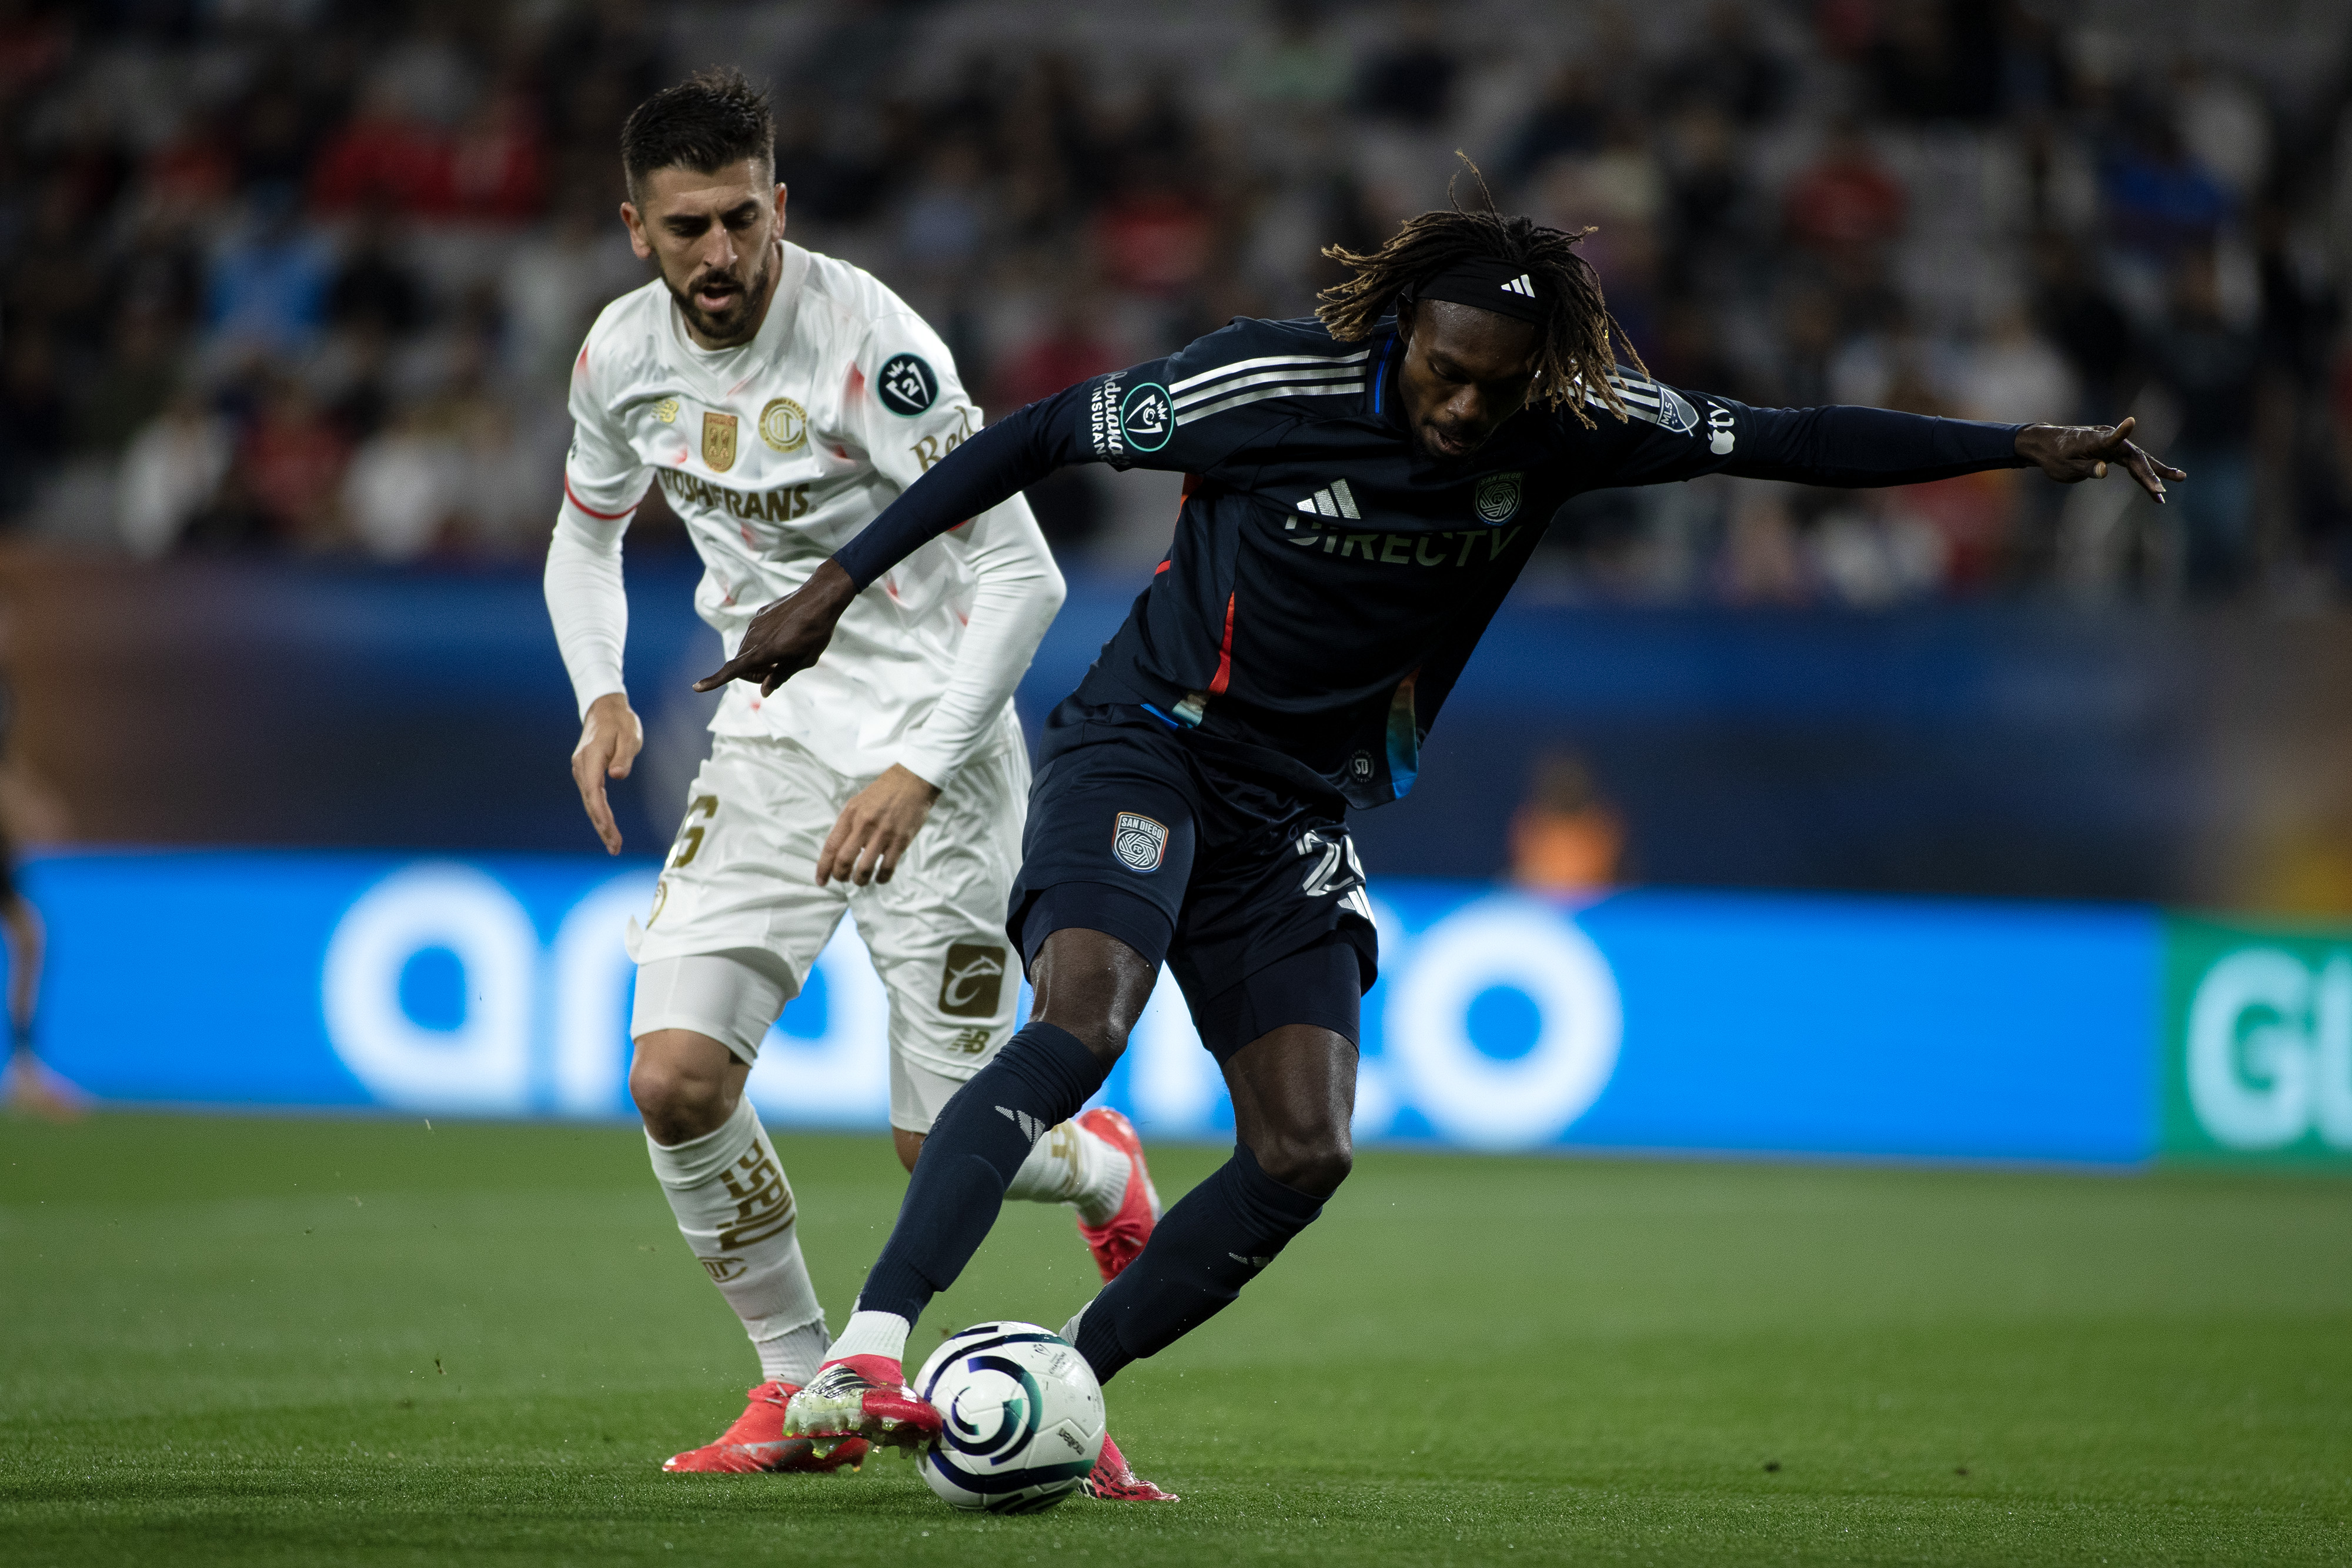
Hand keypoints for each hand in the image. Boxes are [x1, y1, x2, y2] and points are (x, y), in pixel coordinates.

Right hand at [571, 691, 642, 854]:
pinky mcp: (586, 772)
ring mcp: (581, 769)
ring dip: (600, 823)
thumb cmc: (620, 722)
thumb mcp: (629, 735)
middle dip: (602, 826)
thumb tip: (617, 776)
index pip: (594, 791)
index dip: (602, 814)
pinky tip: (606, 826)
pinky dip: (598, 812)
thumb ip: (624, 756)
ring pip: (590, 801)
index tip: (611, 832)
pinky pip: (591, 796)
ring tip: (613, 844)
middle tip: (615, 848)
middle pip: (591, 802)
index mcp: (591, 757)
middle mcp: (581, 765)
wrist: (605, 709)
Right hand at [695, 558, 856, 696]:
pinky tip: (784, 636)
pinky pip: (754, 635)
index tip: (696, 687)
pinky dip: (762, 643)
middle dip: (754, 674)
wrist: (821, 596)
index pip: (733, 669)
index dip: (714, 680)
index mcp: (765, 651)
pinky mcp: (760, 614)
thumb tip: (764, 693)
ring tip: (785, 653)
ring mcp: (756, 624)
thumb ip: (781, 675)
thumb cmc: (817, 631)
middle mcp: (755, 636)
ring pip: (746, 650)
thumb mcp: (805, 660)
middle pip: (741, 665)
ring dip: (758, 658)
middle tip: (776, 672)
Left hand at [816, 764, 941, 885]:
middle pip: (844, 860)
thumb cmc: (883, 791)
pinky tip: (879, 879)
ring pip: (865, 868)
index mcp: (850, 814)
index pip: (831, 846)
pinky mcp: (901, 840)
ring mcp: (883, 833)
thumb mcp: (858, 802)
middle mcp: (864, 824)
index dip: (823, 867)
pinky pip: (887, 867)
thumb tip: (840, 848)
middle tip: (842, 880)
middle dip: (840, 876)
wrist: (912, 781)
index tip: (821, 880)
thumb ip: (848, 823)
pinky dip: (881, 878)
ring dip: (860, 880)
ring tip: (860, 881)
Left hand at [2015, 417, 2185, 503]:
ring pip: (2139, 460)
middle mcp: (2109, 440)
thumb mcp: (2065, 468)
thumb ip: (2086, 469)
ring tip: (2180, 478)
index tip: (2130, 421)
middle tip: (2160, 492)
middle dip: (2150, 474)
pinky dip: (2144, 474)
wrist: (2047, 445)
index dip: (2120, 431)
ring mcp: (2114, 446)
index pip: (2110, 437)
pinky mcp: (2114, 452)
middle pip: (2135, 457)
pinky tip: (2156, 485)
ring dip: (2156, 472)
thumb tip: (2105, 471)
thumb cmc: (2054, 456)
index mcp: (2095, 441)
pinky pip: (2133, 464)